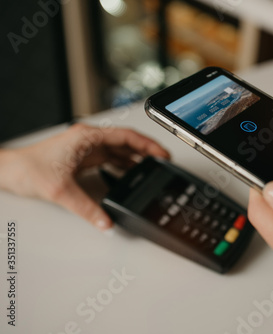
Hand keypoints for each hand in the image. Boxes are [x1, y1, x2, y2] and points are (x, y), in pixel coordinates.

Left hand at [0, 124, 168, 230]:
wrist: (10, 171)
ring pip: (120, 150)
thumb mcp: (61, 191)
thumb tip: (106, 222)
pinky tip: (131, 174)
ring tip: (151, 169)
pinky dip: (123, 166)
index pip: (126, 137)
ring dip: (136, 159)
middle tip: (163, 162)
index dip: (148, 145)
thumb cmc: (28, 169)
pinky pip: (111, 159)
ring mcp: (87, 148)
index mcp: (87, 137)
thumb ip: (87, 209)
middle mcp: (89, 140)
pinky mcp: (84, 158)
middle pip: (126, 142)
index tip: (162, 153)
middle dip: (146, 152)